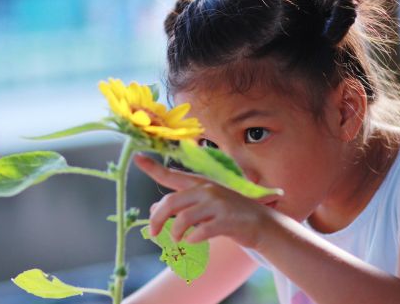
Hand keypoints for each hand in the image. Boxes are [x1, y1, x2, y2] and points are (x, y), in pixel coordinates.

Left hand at [134, 154, 277, 248]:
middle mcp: (207, 190)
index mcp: (200, 184)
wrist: (262, 224)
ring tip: (178, 240)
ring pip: (183, 219)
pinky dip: (194, 240)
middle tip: (152, 233)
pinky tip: (195, 241)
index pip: (171, 175)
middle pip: (171, 203)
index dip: (153, 167)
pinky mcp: (226, 220)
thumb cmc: (229, 214)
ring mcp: (217, 204)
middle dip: (156, 220)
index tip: (137, 158)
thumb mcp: (205, 205)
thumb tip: (153, 210)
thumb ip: (181, 205)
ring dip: (176, 233)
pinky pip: (201, 232)